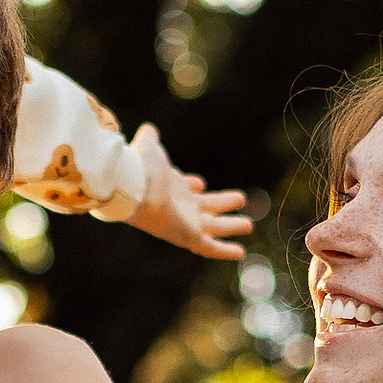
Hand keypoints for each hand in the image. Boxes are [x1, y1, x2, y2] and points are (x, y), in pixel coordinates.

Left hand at [125, 126, 249, 261]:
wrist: (134, 187)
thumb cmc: (142, 168)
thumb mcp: (149, 148)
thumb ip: (149, 139)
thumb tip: (148, 129)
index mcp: (170, 187)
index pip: (184, 189)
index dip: (192, 185)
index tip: (200, 182)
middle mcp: (179, 206)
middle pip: (205, 207)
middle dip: (221, 203)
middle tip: (240, 199)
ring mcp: (186, 223)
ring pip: (214, 228)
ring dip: (231, 226)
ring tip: (248, 226)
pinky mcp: (189, 236)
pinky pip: (210, 248)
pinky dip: (226, 251)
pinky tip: (241, 253)